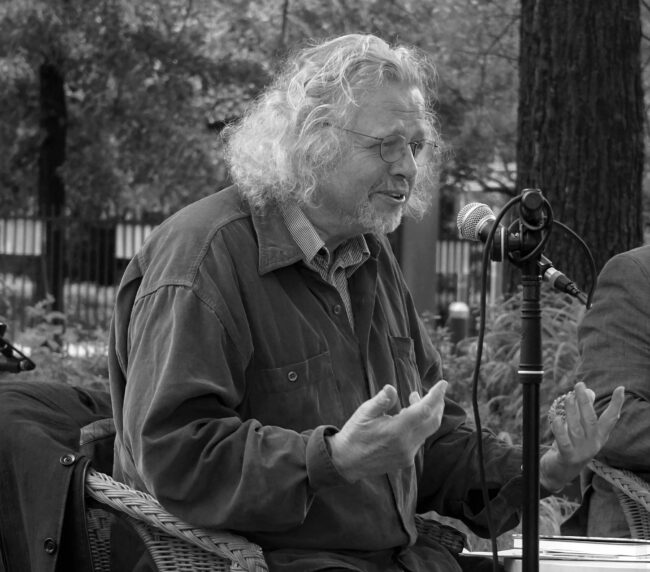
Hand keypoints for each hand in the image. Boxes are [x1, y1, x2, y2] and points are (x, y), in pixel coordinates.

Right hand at [327, 380, 447, 481]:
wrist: (346, 462)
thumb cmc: (354, 434)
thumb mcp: (363, 413)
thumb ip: (381, 401)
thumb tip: (392, 388)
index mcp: (396, 430)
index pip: (424, 410)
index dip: (436, 396)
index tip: (443, 383)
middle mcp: (406, 444)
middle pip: (433, 422)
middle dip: (438, 405)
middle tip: (436, 391)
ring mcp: (407, 454)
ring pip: (427, 431)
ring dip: (427, 414)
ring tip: (413, 399)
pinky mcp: (405, 460)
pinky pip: (419, 440)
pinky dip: (419, 426)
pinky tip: (408, 418)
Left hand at [541, 382, 624, 491]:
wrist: (559, 472)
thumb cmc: (571, 446)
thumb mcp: (580, 430)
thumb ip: (584, 412)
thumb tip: (589, 391)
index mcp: (599, 437)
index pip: (610, 419)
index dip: (616, 404)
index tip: (621, 389)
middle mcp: (593, 444)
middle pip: (591, 420)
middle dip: (586, 402)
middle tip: (579, 385)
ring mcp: (581, 451)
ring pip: (576, 428)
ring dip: (572, 411)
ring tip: (568, 396)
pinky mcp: (567, 456)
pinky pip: (564, 441)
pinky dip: (560, 430)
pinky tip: (556, 418)